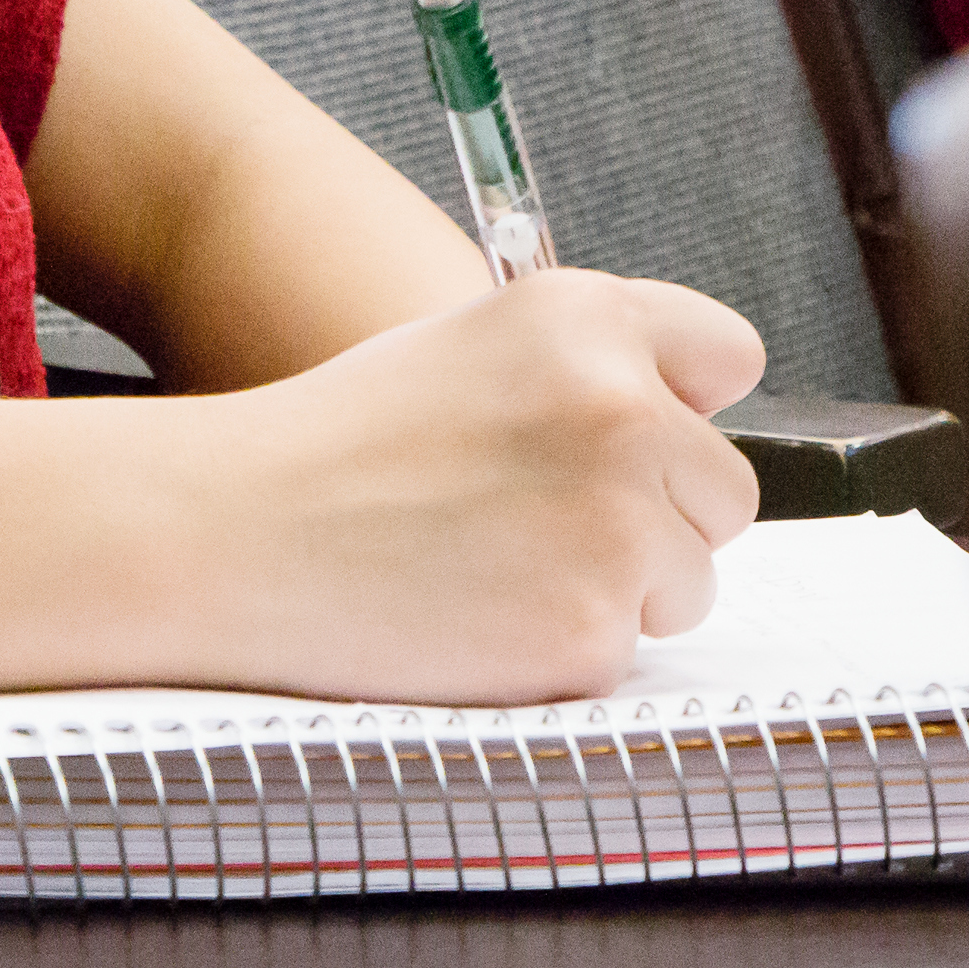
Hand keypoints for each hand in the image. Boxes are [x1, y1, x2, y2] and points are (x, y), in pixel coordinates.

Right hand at [187, 270, 763, 705]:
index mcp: (588, 318)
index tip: (637, 434)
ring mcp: (615, 526)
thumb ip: (596, 361)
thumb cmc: (345, 439)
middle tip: (536, 517)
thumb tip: (701, 412)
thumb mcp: (476, 343)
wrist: (239, 533)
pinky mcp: (591, 630)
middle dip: (657, 514)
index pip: (729, 356)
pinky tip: (478, 613)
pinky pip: (625, 649)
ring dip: (618, 586)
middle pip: (724, 490)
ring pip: (688, 579)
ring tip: (495, 563)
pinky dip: (563, 647)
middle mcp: (622, 408)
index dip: (682, 404)